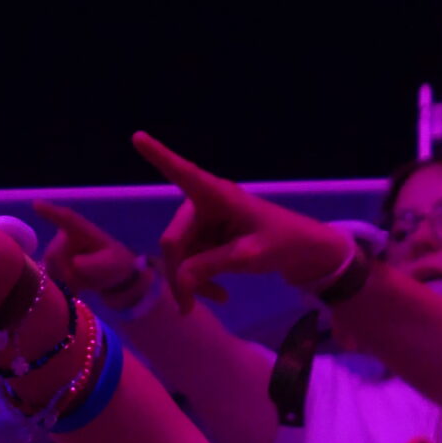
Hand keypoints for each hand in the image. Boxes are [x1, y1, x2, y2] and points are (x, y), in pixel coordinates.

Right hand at [35, 200, 152, 311]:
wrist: (114, 277)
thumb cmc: (115, 264)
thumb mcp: (111, 264)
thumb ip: (94, 264)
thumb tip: (75, 264)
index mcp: (82, 230)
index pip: (66, 219)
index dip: (50, 212)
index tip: (36, 204)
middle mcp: (66, 237)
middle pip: (53, 255)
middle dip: (65, 271)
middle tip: (83, 281)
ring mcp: (58, 250)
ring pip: (50, 268)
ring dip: (65, 280)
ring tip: (83, 283)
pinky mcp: (54, 264)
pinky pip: (50, 277)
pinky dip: (62, 285)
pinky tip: (75, 288)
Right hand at [132, 132, 351, 311]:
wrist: (304, 253)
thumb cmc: (283, 242)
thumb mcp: (250, 255)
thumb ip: (211, 265)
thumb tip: (179, 279)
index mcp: (217, 195)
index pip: (183, 173)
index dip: (159, 156)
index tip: (137, 136)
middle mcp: (203, 204)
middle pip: (174, 240)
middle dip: (179, 273)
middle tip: (189, 306)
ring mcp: (203, 223)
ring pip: (179, 256)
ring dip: (190, 282)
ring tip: (218, 298)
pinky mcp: (206, 239)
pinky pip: (189, 262)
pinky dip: (198, 281)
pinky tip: (218, 295)